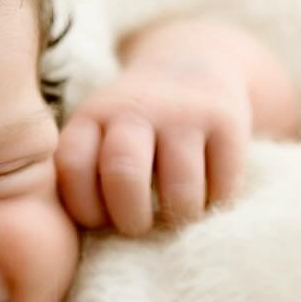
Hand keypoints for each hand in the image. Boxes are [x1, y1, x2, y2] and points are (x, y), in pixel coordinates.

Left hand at [54, 56, 253, 234]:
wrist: (194, 59)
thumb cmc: (137, 124)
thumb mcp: (100, 131)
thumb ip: (87, 173)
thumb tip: (86, 242)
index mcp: (93, 115)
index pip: (73, 167)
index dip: (84, 208)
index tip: (100, 220)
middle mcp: (135, 109)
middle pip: (124, 175)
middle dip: (131, 218)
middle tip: (139, 226)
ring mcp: (183, 112)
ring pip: (181, 189)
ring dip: (179, 217)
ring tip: (178, 214)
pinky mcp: (226, 120)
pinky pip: (223, 185)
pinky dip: (216, 203)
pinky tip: (208, 194)